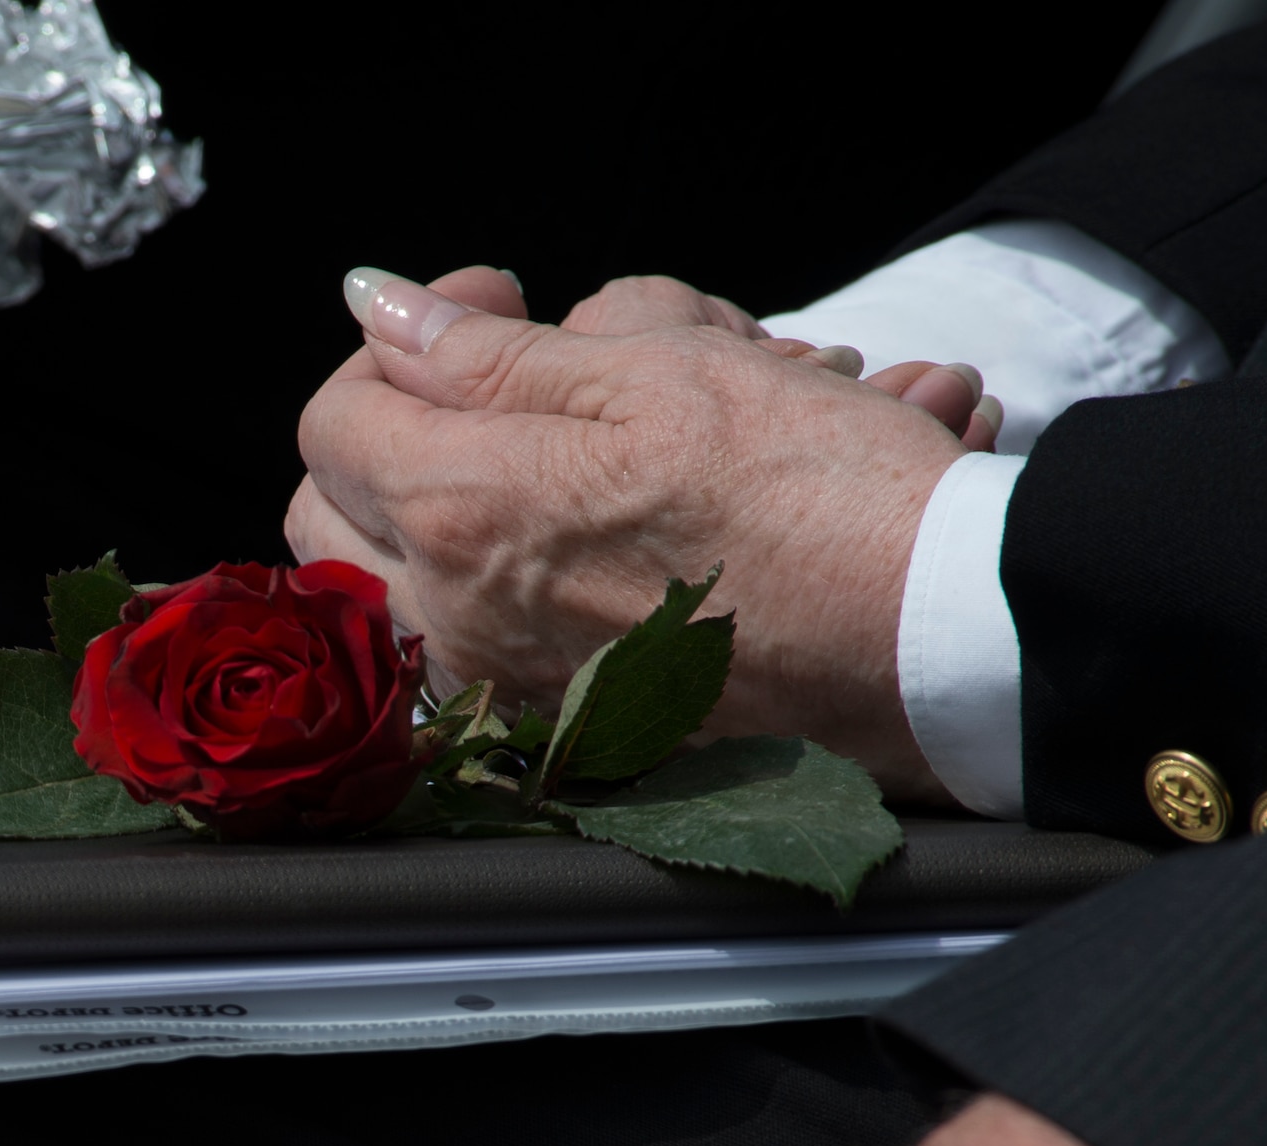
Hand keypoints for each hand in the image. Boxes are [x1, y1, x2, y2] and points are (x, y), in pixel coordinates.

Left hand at [286, 269, 998, 797]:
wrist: (934, 645)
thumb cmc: (815, 493)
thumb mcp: (656, 373)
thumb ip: (487, 351)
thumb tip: (376, 308)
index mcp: (461, 510)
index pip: (333, 417)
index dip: (396, 338)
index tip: (500, 299)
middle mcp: (455, 617)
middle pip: (332, 509)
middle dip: (390, 424)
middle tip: (494, 371)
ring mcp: (500, 683)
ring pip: (393, 580)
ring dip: (438, 499)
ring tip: (548, 446)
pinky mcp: (557, 725)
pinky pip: (466, 642)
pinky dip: (492, 574)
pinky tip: (580, 529)